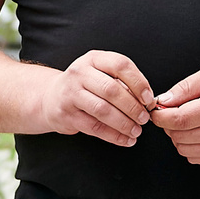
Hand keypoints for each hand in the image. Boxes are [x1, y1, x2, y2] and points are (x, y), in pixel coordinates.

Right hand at [37, 51, 156, 147]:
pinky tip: (125, 140)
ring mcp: (70, 93)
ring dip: (124, 123)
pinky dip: (113, 136)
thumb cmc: (85, 86)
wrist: (50, 97)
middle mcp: (80, 73)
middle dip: (132, 107)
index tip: (148, 99)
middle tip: (144, 118)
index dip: (138, 83)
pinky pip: (94, 127)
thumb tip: (147, 102)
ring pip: (103, 110)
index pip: (121, 65)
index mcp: (94, 59)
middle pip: (112, 90)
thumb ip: (122, 83)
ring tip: (137, 131)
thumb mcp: (101, 74)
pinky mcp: (66, 114)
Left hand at [153, 63, 199, 165]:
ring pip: (183, 149)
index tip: (157, 109)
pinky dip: (190, 146)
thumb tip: (163, 102)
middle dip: (169, 124)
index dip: (160, 117)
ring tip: (190, 120)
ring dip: (179, 136)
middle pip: (178, 136)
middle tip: (176, 111)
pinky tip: (199, 131)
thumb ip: (186, 87)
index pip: (178, 120)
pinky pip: (194, 158)